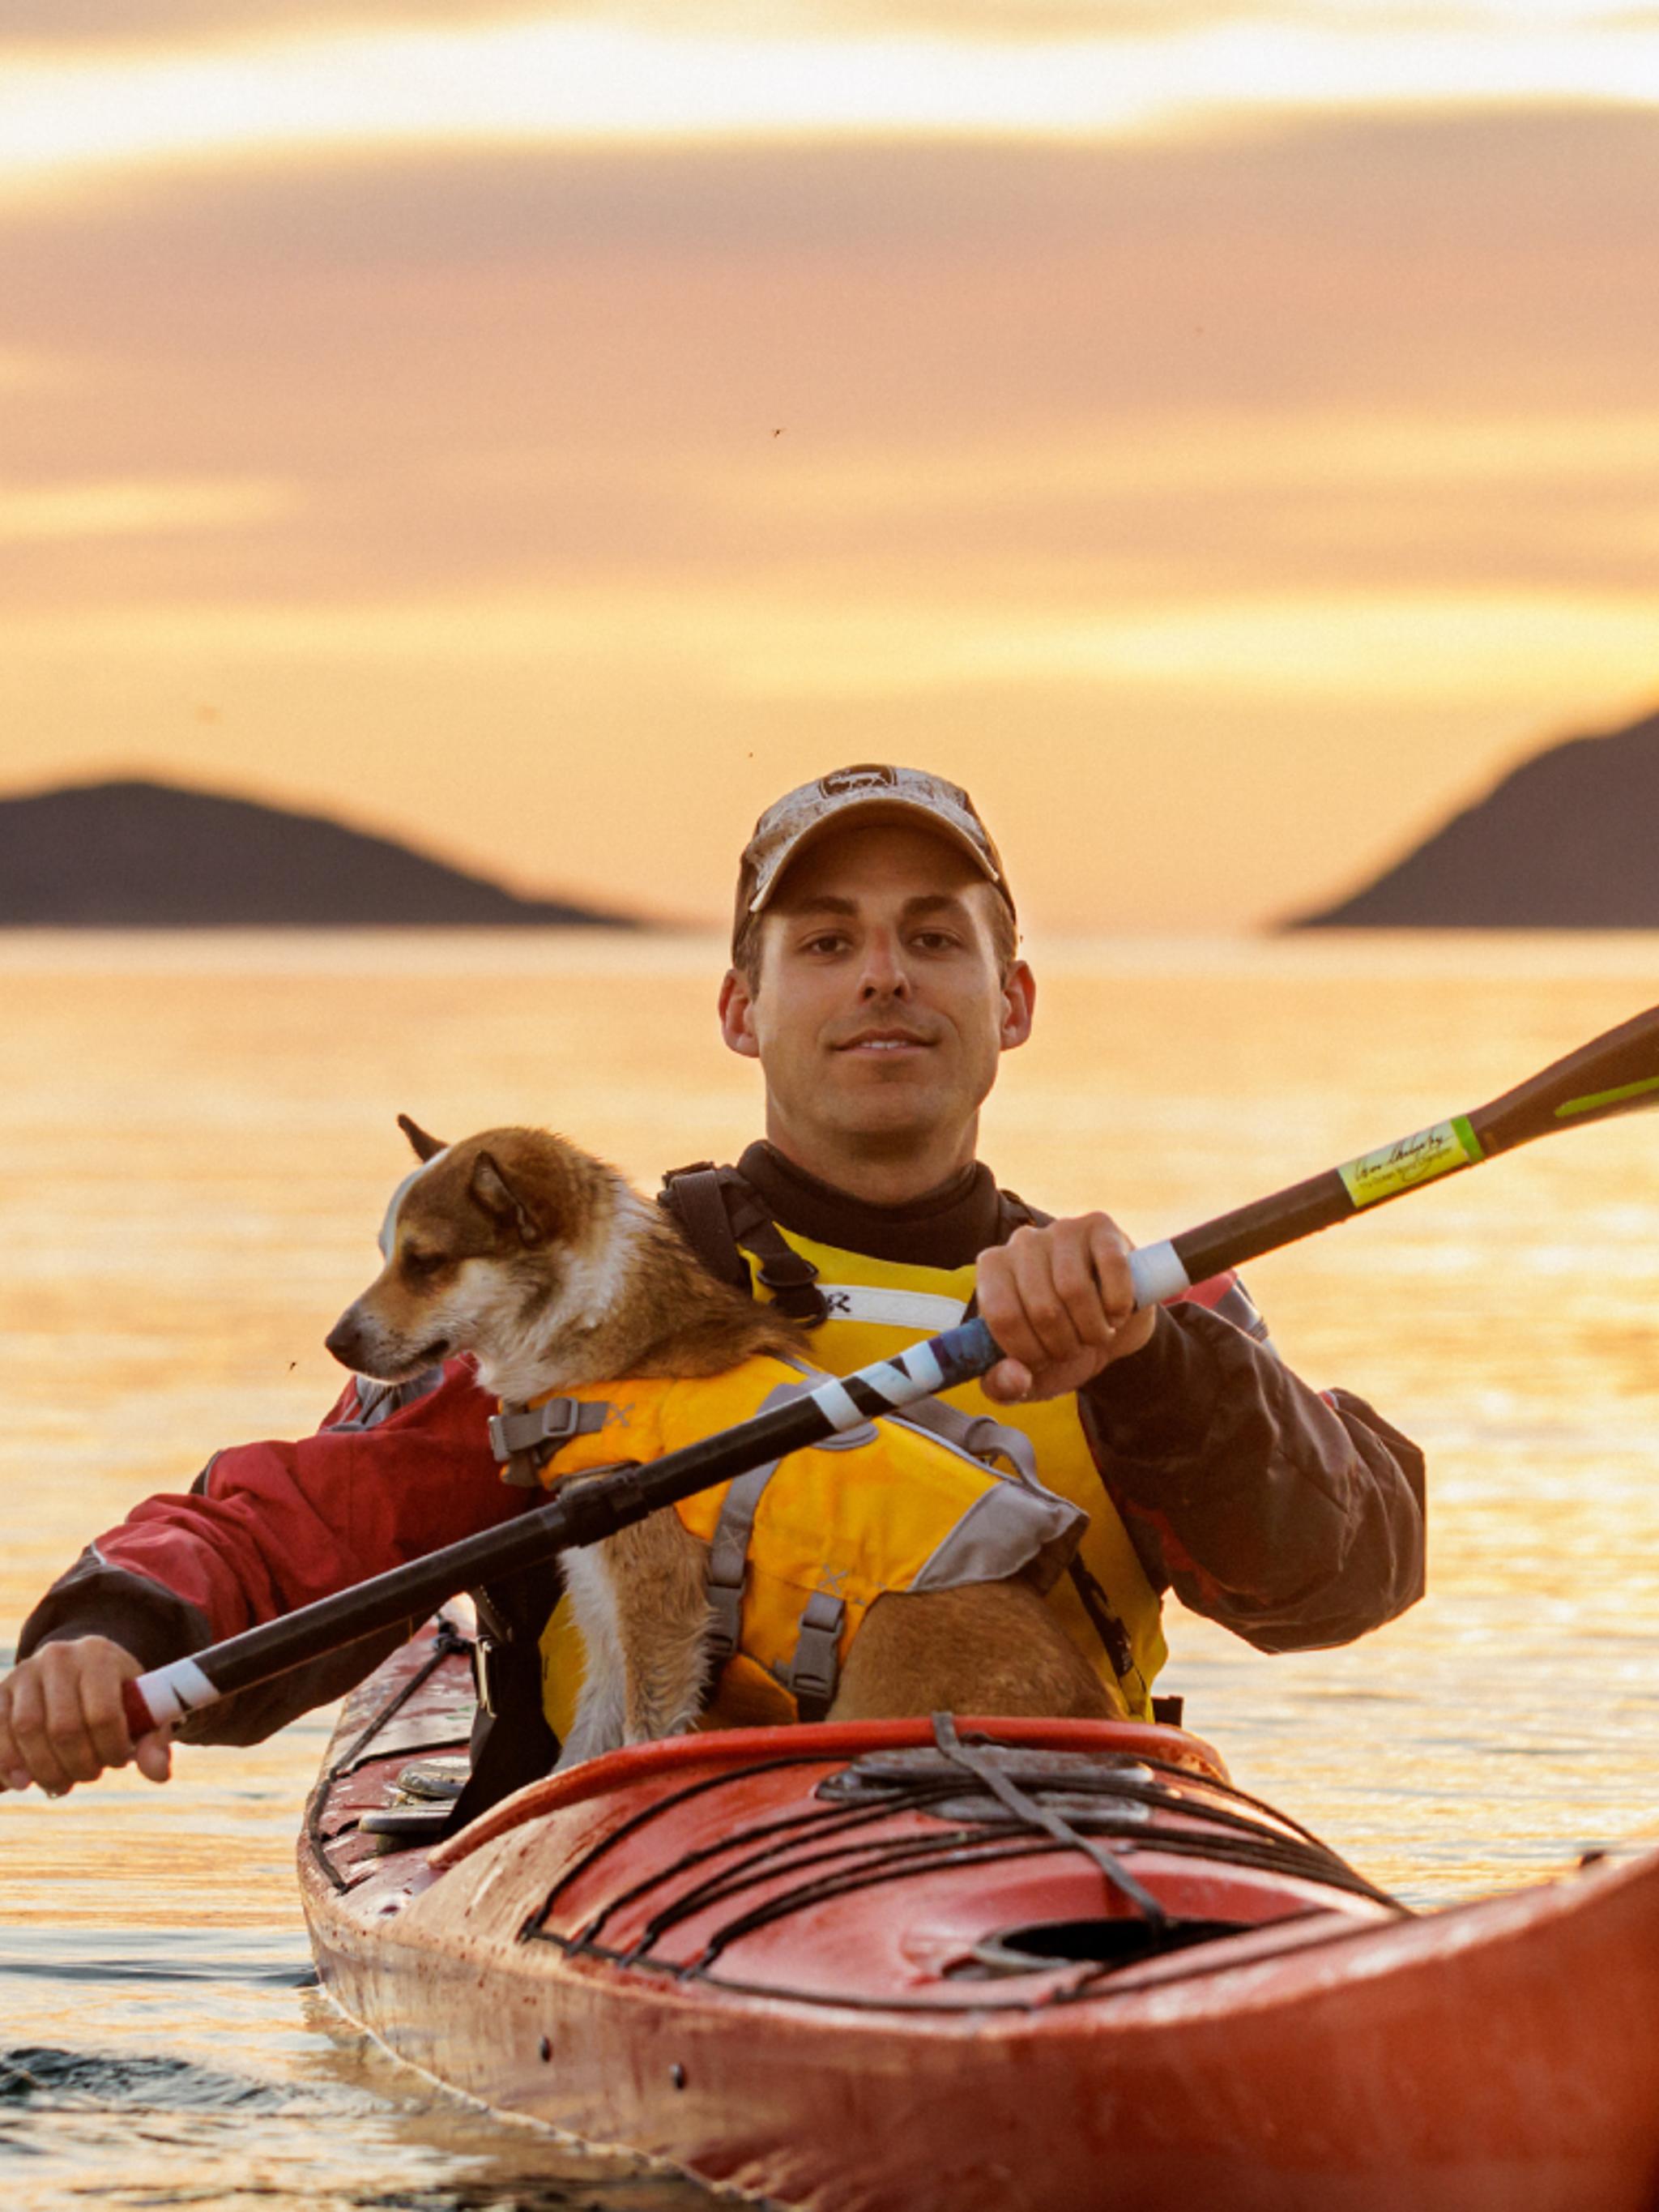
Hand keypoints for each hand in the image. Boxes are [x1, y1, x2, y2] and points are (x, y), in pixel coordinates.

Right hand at [0, 1637, 171, 1795]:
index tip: (118, 1761)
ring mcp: (25, 1671)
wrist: (80, 1670)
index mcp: (99, 1656)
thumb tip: (160, 1774)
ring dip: (45, 1769)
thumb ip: (153, 1741)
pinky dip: (7, 1762)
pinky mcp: (1, 1691)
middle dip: (78, 1765)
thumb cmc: (117, 1697)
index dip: (110, 1749)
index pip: (102, 1714)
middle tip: (90, 1775)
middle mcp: (59, 1657)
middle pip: (63, 1727)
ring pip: (27, 1729)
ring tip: (62, 1782)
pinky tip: (22, 1783)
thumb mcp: (142, 1712)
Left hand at [976, 1214, 1155, 1403]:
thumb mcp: (1027, 1376)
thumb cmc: (1060, 1346)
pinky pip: (1111, 1268)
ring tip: (1096, 1333)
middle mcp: (1021, 1242)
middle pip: (1041, 1307)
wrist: (1110, 1327)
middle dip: (1064, 1345)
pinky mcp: (1100, 1226)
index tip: (1043, 1361)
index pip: (1002, 1316)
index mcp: (992, 1270)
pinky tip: (1118, 1312)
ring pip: (1075, 1289)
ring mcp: (1061, 1229)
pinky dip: (1119, 1303)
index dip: (1028, 1352)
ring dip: (1093, 1329)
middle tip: (1074, 1348)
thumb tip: (1015, 1377)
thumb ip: (1005, 1386)